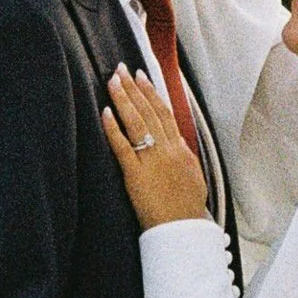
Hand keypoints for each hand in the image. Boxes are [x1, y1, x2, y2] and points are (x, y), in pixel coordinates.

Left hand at [101, 64, 210, 228]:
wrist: (183, 229)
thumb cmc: (186, 208)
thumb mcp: (192, 176)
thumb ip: (183, 156)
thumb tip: (177, 142)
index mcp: (181, 150)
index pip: (165, 113)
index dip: (152, 93)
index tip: (142, 76)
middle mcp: (167, 150)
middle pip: (150, 111)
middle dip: (135, 87)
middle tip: (122, 69)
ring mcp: (152, 161)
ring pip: (137, 122)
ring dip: (124, 99)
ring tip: (113, 81)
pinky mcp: (136, 175)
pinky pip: (123, 147)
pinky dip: (114, 128)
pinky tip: (105, 111)